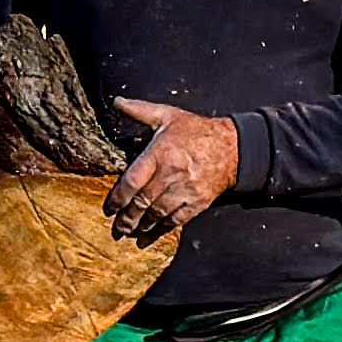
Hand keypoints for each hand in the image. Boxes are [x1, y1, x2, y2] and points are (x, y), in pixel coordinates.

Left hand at [107, 98, 239, 238]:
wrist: (234, 148)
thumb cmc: (196, 132)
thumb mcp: (167, 115)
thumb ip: (140, 111)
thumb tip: (116, 103)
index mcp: (161, 153)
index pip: (132, 181)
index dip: (117, 198)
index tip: (108, 209)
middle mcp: (172, 174)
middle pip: (142, 202)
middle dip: (126, 219)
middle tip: (115, 229)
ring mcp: (186, 190)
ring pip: (157, 214)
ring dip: (140, 227)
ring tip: (127, 234)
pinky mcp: (197, 202)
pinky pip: (175, 221)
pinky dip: (159, 232)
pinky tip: (146, 239)